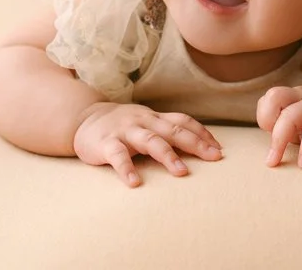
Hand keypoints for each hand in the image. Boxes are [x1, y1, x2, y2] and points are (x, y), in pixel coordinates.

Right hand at [73, 102, 222, 186]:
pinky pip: (118, 156)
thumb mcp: (146, 122)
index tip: (219, 149)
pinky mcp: (106, 143)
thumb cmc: (121, 125)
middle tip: (214, 158)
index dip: (201, 133)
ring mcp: (125, 131)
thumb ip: (167, 130)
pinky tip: (135, 183)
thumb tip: (200, 144)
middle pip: (173, 130)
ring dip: (168, 155)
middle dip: (195, 143)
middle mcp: (143, 121)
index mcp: (154, 118)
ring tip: (182, 172)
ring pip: (150, 141)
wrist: (83, 119)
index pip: (183, 121)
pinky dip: (127, 169)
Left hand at [256, 83, 301, 168]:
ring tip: (277, 161)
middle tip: (270, 149)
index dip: (265, 115)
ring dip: (278, 141)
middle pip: (275, 98)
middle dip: (266, 124)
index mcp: (296, 94)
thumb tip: (274, 144)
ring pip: (290, 116)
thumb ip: (291, 124)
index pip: (270, 96)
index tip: (271, 134)